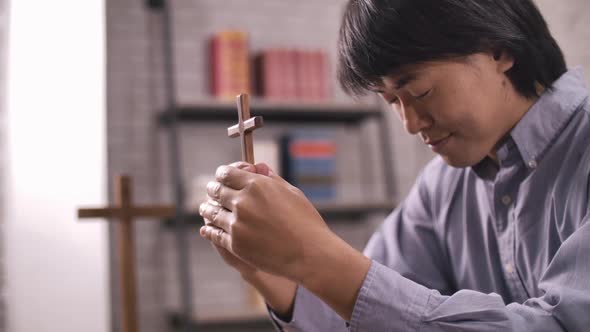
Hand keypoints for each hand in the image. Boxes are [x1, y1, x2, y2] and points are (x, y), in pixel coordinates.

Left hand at [198, 161, 332, 282]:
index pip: (226, 173)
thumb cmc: (305, 222)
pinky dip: (209, 229)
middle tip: (213, 192)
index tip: (223, 177)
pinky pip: (214, 233)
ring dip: (207, 208)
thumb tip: (258, 167)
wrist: (310, 254)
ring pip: (211, 212)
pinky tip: (208, 228)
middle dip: (214, 189)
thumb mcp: (291, 193)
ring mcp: (237, 224)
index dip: (223, 174)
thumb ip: (270, 179)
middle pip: (215, 190)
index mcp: (256, 184)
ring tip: (206, 208)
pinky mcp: (235, 244)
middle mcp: (243, 202)